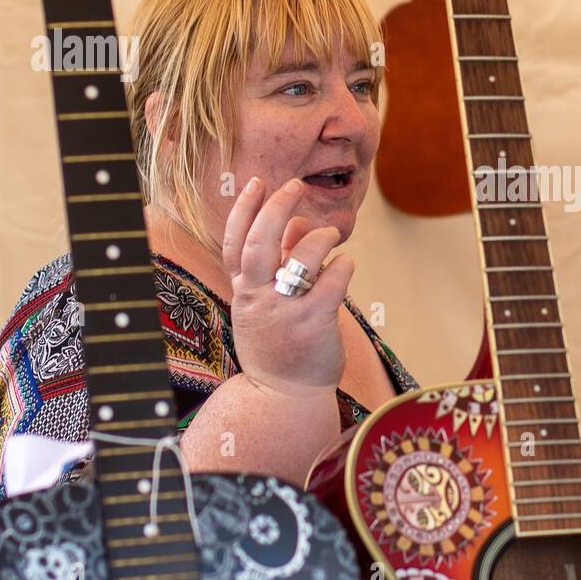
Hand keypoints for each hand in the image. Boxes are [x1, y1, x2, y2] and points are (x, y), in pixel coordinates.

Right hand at [222, 176, 353, 400]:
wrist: (283, 396)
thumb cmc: (279, 343)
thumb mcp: (266, 304)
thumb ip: (279, 263)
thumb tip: (298, 222)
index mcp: (244, 291)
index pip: (235, 242)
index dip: (244, 210)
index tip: (256, 183)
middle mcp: (260, 299)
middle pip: (261, 242)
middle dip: (277, 206)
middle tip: (294, 185)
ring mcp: (286, 312)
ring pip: (302, 257)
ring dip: (320, 236)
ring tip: (331, 235)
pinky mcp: (315, 324)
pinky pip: (333, 280)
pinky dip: (343, 265)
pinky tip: (345, 265)